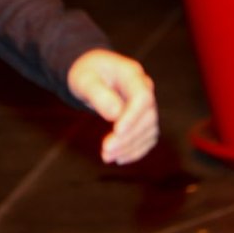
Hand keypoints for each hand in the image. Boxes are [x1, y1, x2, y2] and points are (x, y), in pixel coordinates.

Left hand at [66, 50, 157, 164]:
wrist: (91, 74)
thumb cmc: (86, 74)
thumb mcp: (84, 80)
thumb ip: (98, 94)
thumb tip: (115, 114)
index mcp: (131, 74)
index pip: (142, 97)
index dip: (133, 116)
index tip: (117, 131)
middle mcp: (144, 89)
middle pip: (147, 117)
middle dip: (128, 137)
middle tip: (105, 151)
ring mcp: (147, 104)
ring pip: (149, 130)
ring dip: (130, 147)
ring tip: (107, 157)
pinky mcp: (144, 119)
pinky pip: (147, 137)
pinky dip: (135, 150)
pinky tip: (119, 159)